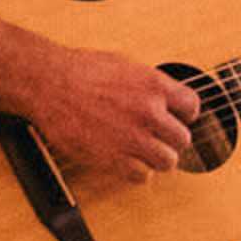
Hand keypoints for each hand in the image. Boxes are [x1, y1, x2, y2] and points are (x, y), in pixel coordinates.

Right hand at [17, 41, 199, 191]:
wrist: (49, 84)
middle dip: (170, 139)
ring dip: (156, 158)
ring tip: (142, 151)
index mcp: (154, 85)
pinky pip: (142, 176)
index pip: (192, 106)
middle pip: (183, 139)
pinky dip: (136, 172)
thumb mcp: (125, 65)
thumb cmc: (80, 70)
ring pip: (168, 161)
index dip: (184, 114)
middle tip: (156, 138)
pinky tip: (126, 161)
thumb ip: (150, 84)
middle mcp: (149, 111)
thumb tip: (166, 95)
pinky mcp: (114, 158)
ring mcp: (133, 137)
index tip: (175, 118)